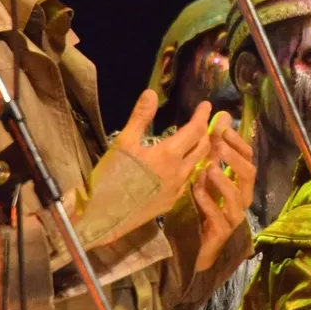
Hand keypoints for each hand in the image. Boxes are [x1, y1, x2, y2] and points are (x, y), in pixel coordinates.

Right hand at [112, 90, 211, 223]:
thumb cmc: (111, 177)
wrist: (103, 216)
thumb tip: (151, 93)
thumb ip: (140, 118)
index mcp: (169, 154)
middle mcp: (180, 172)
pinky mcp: (171, 203)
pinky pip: (188, 181)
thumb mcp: (124, 143)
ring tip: (197, 141)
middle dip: (206, 132)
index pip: (195, 130)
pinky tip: (184, 166)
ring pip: (197, 165)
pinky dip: (191, 168)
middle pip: (202, 148)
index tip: (207, 105)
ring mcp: (177, 190)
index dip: (202, 116)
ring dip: (200, 151)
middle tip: (204, 122)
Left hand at [191, 111, 255, 272]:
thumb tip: (222, 118)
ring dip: (223, 180)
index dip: (238, 143)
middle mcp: (241, 199)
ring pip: (237, 197)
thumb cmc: (202, 208)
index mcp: (240, 184)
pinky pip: (218, 216)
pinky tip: (197, 191)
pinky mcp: (221, 232)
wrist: (195, 247)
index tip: (223, 128)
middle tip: (219, 144)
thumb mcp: (207, 177)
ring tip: (209, 168)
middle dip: (235, 158)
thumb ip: (215, 152)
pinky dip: (208, 202)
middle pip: (249, 175)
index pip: (248, 159)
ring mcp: (233, 217)